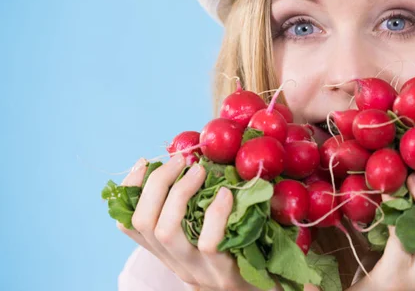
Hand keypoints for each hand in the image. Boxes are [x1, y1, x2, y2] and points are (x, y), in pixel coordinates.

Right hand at [117, 154, 272, 290]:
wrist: (263, 287)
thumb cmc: (238, 251)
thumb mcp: (207, 230)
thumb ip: (194, 207)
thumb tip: (189, 161)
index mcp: (166, 250)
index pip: (128, 222)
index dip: (130, 189)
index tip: (145, 162)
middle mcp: (174, 261)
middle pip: (144, 221)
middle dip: (157, 182)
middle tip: (180, 159)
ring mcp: (197, 270)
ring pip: (166, 231)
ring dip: (179, 192)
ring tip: (199, 170)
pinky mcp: (223, 275)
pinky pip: (208, 242)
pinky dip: (214, 213)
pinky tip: (225, 194)